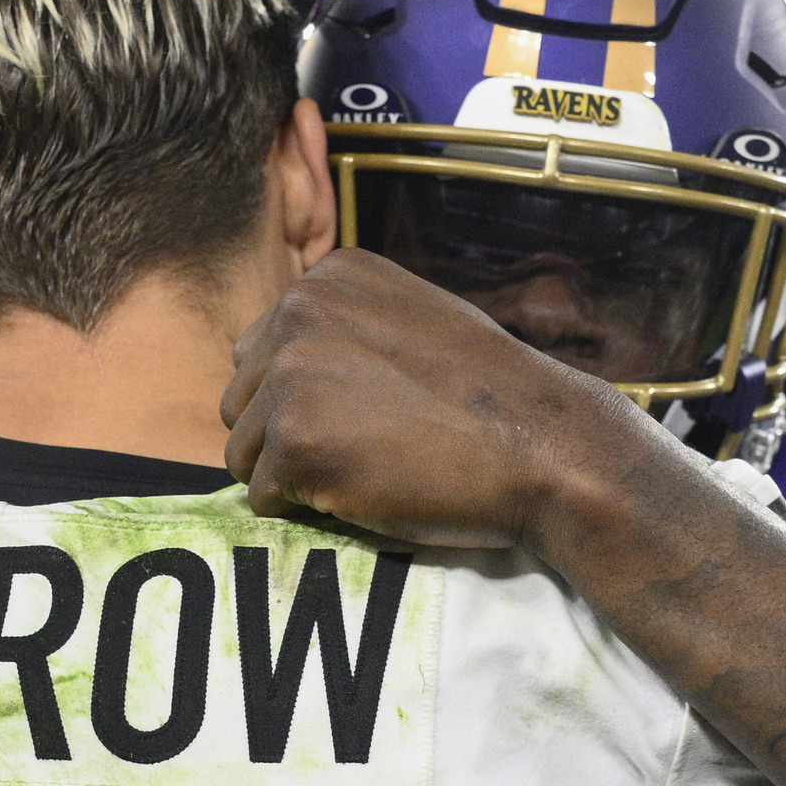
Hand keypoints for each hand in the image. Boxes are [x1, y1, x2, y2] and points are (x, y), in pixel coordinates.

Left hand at [222, 248, 649, 551]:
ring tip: (366, 471)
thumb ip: (345, 329)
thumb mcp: (412, 322)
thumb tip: (278, 366)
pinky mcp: (295, 441)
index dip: (303, 399)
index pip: (260, 352)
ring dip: (293, 475)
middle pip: (240, 400)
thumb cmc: (489, 397)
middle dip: (285, 436)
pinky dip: (305, 509)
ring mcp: (293, 374)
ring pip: (244, 451)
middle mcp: (299, 311)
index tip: (363, 416)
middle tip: (363, 452)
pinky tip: (364, 492)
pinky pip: (262, 495)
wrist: (545, 445)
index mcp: (328, 277)